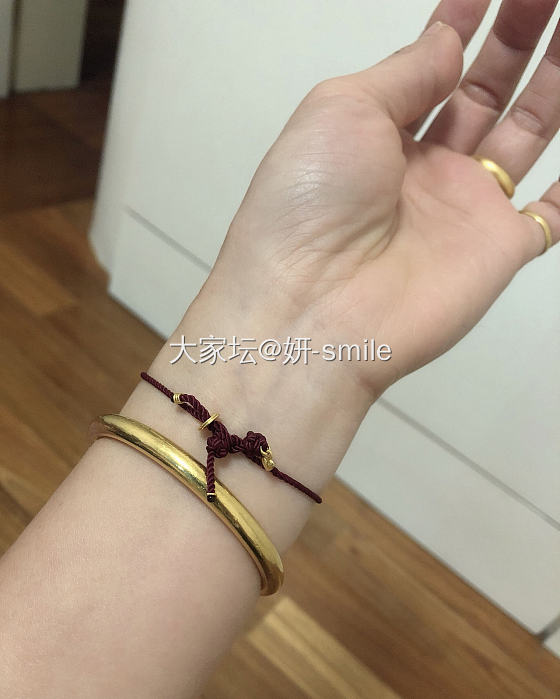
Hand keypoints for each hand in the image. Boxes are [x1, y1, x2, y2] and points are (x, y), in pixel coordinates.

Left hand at [206, 0, 559, 398]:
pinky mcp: (499, 251)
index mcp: (378, 134)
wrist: (313, 310)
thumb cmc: (307, 206)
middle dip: (517, 34)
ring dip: (555, 78)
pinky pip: (551, 214)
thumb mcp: (341, 110)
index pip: (434, 64)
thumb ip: (403, 73)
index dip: (466, 18)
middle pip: (485, 88)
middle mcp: (423, 168)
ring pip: (526, 131)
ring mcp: (465, 209)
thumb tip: (446, 41)